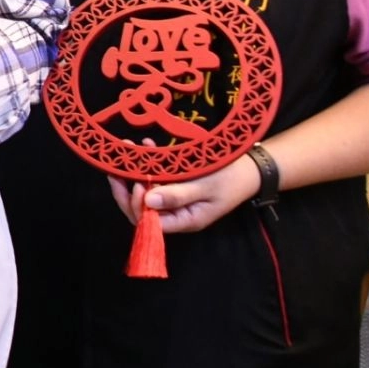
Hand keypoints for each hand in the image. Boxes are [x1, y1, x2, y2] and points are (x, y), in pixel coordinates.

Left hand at [137, 157, 263, 233]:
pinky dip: (148, 164)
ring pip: (145, 192)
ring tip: (128, 150)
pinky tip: (147, 145)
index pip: (149, 222)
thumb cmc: (231, 179)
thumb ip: (177, 195)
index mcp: (183, 220)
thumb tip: (148, 201)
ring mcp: (174, 200)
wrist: (252, 168)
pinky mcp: (175, 185)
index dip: (137, 205)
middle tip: (117, 167)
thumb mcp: (206, 187)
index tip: (138, 183)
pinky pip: (155, 179)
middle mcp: (175, 213)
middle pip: (141, 209)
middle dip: (126, 189)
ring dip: (133, 173)